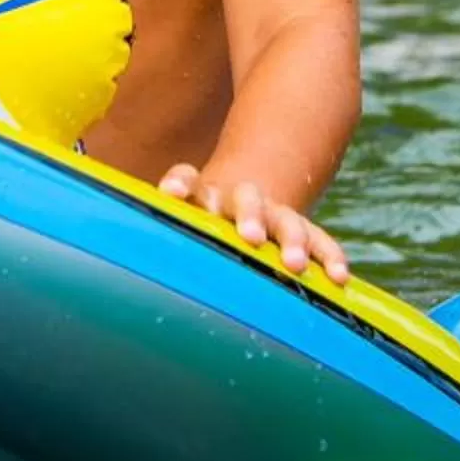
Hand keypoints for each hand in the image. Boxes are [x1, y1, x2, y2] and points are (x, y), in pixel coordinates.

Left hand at [159, 165, 351, 284]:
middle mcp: (246, 200)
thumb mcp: (186, 214)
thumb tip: (121, 249)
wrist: (254, 193)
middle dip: (250, 217)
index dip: (182, 184)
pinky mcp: (305, 233)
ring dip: (293, 241)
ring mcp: (278, 216)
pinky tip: (338, 278)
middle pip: (248, 201)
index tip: (172, 193)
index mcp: (209, 194)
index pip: (191, 182)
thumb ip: (164, 221)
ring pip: (288, 223)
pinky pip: (322, 242)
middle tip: (250, 237)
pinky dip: (330, 257)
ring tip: (294, 264)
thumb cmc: (208, 218)